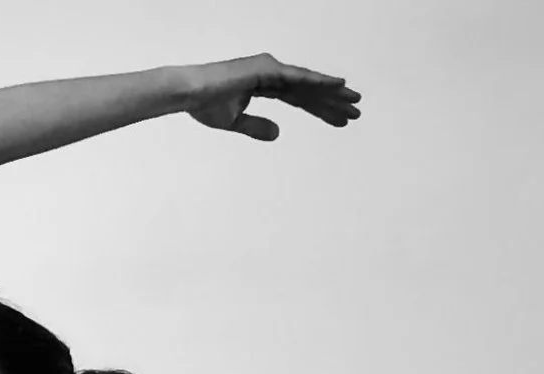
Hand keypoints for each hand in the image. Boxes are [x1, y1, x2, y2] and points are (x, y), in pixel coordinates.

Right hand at [184, 54, 361, 141]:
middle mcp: (271, 73)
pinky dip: (319, 81)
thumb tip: (278, 135)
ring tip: (354, 103)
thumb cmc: (205, 104)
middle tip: (355, 113)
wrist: (188, 93)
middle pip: (309, 91)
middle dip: (332, 103)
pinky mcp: (267, 69)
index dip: (319, 110)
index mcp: (264, 84)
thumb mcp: (235, 122)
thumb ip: (257, 127)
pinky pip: (298, 78)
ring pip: (308, 84)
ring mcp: (270, 69)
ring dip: (332, 93)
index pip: (299, 99)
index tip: (338, 121)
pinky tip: (339, 85)